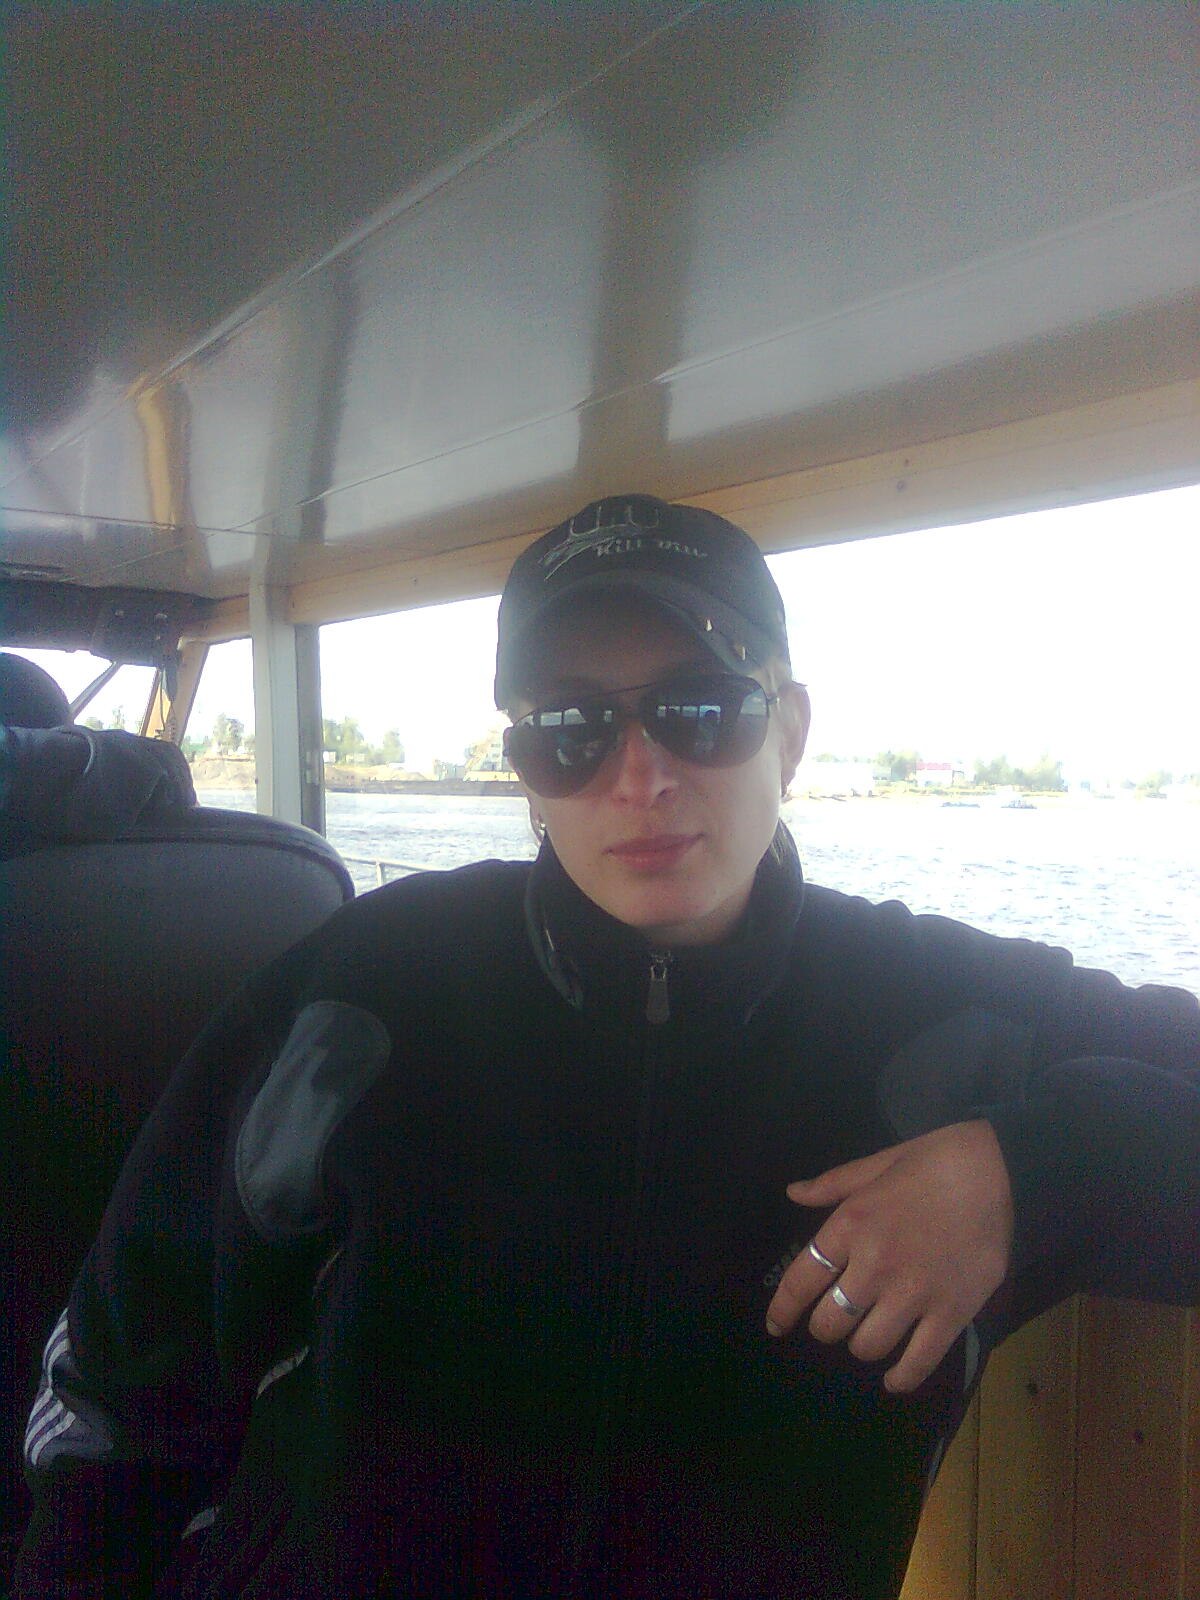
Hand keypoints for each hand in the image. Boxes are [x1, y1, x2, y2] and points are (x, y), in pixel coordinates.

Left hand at [764, 1120, 1013, 1393]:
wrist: (1000, 1170)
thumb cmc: (934, 1161)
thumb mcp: (876, 1164)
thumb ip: (832, 1184)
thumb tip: (793, 1193)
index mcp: (850, 1226)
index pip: (801, 1281)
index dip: (782, 1310)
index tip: (776, 1326)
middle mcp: (874, 1266)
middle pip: (829, 1324)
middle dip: (826, 1328)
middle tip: (836, 1322)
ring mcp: (913, 1294)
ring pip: (867, 1347)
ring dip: (862, 1347)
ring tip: (870, 1337)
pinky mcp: (951, 1313)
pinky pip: (917, 1362)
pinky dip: (902, 1378)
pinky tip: (895, 1379)